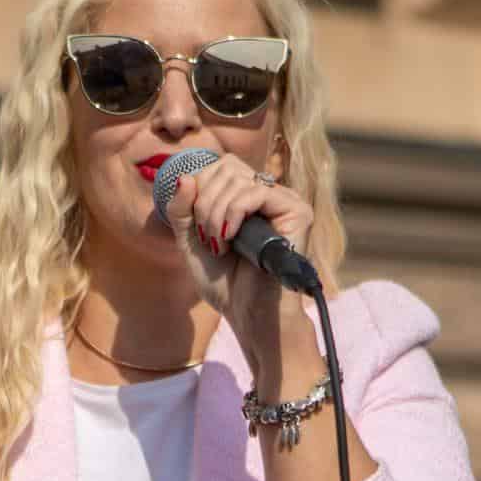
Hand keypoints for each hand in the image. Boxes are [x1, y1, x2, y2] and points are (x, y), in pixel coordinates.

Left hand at [158, 154, 319, 353]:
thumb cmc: (224, 282)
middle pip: (226, 167)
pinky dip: (233, 213)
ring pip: (238, 179)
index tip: (196, 228)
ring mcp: (286, 201)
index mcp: (248, 196)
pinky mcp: (298, 211)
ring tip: (219, 244)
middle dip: (204, 202)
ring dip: (215, 213)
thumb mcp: (191, 240)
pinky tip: (230, 238)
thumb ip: (182, 209)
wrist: (247, 313)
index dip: (198, 190)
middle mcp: (269, 194)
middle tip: (207, 238)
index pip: (219, 167)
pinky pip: (256, 192)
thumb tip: (186, 176)